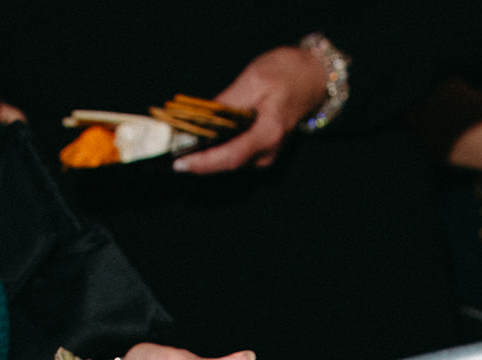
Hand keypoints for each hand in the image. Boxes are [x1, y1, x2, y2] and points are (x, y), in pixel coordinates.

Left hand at [173, 46, 327, 173]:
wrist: (313, 78)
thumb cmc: (287, 73)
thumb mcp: (255, 79)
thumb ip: (229, 101)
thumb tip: (202, 118)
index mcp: (269, 132)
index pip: (231, 156)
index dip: (204, 162)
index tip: (180, 163)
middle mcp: (267, 151)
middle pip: (226, 164)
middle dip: (197, 161)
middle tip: (168, 155)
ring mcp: (265, 155)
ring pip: (228, 162)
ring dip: (203, 156)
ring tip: (177, 148)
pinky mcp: (260, 152)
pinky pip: (233, 155)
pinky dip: (214, 151)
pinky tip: (197, 143)